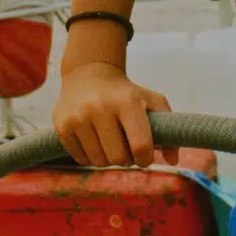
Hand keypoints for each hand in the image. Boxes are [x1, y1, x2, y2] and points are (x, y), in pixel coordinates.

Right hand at [52, 61, 179, 167]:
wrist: (88, 74)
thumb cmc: (125, 93)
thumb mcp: (151, 101)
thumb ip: (169, 129)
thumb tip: (173, 161)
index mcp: (127, 101)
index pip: (141, 146)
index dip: (146, 158)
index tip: (144, 156)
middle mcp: (100, 107)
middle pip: (119, 159)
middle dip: (126, 159)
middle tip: (125, 147)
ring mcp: (79, 117)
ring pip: (99, 162)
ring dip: (107, 158)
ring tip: (109, 142)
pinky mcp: (62, 125)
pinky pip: (80, 159)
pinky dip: (90, 156)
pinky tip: (93, 140)